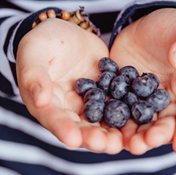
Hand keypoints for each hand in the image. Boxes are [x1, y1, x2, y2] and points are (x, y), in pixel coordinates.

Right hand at [16, 19, 122, 153]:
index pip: (54, 119)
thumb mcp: (34, 53)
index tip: (74, 140)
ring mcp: (89, 104)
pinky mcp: (106, 94)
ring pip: (101, 122)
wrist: (67, 29)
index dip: (63, 129)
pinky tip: (141, 120)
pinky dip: (128, 114)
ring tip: (124, 142)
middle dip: (94, 138)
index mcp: (45, 104)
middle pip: (80, 127)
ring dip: (112, 133)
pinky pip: (118, 105)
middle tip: (108, 145)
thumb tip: (40, 100)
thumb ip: (34, 76)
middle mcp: (68, 110)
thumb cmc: (42, 41)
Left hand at [110, 8, 175, 153]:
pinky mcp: (123, 94)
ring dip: (132, 136)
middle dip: (154, 136)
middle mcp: (169, 102)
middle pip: (164, 124)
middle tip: (143, 144)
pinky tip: (101, 128)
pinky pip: (116, 108)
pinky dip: (110, 119)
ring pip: (140, 123)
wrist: (151, 22)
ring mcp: (144, 100)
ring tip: (124, 144)